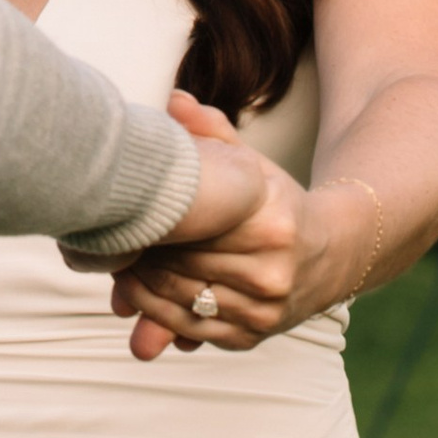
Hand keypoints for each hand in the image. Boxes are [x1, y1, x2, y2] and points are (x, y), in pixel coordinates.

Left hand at [108, 94, 348, 359]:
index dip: (147, 222)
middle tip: (106, 242)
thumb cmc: (276, 204)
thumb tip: (175, 100)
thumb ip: (212, 132)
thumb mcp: (251, 164)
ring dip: (139, 289)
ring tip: (117, 266)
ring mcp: (263, 310)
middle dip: (138, 256)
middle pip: (179, 267)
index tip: (118, 212)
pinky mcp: (252, 337)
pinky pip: (191, 330)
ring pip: (179, 302)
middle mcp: (271, 272)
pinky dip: (157, 316)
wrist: (330, 254)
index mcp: (270, 223)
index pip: (190, 227)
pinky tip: (136, 297)